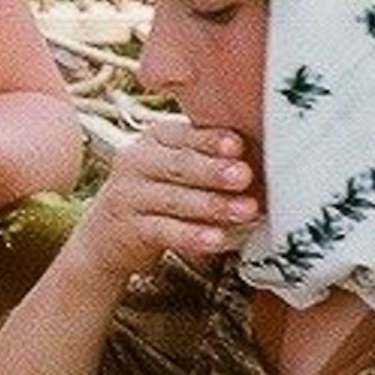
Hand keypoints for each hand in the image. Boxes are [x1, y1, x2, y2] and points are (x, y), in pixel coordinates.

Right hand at [74, 118, 258, 288]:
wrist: (107, 237)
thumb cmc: (160, 195)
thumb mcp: (178, 167)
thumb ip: (210, 156)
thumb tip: (267, 154)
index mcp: (154, 139)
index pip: (184, 135)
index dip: (211, 140)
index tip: (238, 146)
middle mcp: (134, 162)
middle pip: (178, 164)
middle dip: (213, 171)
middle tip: (244, 176)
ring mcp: (126, 196)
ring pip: (173, 199)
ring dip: (212, 205)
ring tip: (246, 210)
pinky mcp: (126, 229)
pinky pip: (164, 231)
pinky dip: (192, 236)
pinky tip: (216, 239)